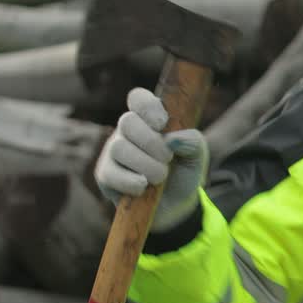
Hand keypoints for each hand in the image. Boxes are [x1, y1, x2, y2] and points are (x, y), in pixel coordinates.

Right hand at [94, 87, 207, 232]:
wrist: (175, 205)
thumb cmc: (184, 172)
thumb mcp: (197, 155)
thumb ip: (192, 141)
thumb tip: (172, 140)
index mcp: (149, 119)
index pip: (138, 97)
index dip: (147, 107)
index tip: (162, 124)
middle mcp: (128, 131)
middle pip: (128, 121)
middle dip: (152, 143)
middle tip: (168, 159)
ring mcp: (113, 151)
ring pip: (119, 147)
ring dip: (146, 165)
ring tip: (160, 177)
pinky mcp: (105, 174)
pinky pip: (111, 173)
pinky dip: (132, 182)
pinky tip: (144, 188)